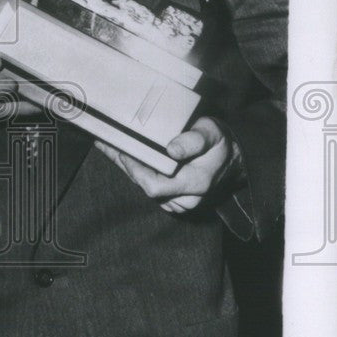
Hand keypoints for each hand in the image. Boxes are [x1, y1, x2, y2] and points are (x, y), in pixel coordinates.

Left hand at [94, 116, 243, 212]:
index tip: (123, 149)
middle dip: (124, 164)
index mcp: (195, 184)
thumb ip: (194, 140)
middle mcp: (184, 199)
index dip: (135, 169)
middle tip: (107, 141)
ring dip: (125, 166)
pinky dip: (132, 169)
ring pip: (141, 186)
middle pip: (142, 186)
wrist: (230, 159)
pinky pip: (145, 185)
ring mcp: (176, 202)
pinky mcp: (169, 199)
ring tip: (106, 143)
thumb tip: (173, 150)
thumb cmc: (218, 144)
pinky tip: (118, 152)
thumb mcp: (212, 134)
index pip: (154, 185)